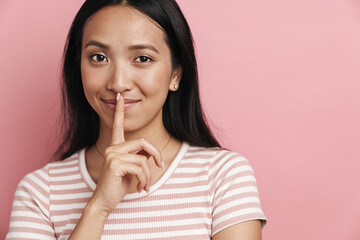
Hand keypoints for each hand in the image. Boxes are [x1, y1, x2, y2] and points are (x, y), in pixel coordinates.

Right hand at [89, 93, 162, 215]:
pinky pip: (140, 168)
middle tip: (160, 166)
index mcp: (115, 147)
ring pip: (143, 159)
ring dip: (148, 175)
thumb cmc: (117, 185)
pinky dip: (144, 179)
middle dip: (156, 155)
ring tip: (144, 185)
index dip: (119, 112)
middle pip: (143, 142)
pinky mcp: (114, 164)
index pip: (117, 126)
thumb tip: (150, 154)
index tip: (120, 97)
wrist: (104, 201)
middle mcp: (112, 148)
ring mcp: (112, 155)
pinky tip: (140, 188)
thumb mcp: (131, 169)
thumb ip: (138, 157)